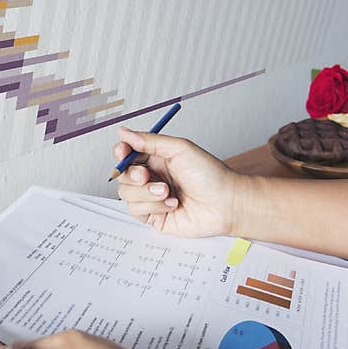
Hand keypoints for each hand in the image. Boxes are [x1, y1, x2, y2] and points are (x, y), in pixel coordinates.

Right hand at [114, 126, 243, 236]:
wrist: (226, 203)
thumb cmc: (210, 175)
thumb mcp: (179, 149)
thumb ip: (149, 141)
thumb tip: (123, 131)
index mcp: (157, 158)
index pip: (128, 154)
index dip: (121, 153)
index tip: (122, 152)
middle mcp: (152, 178)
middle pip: (122, 175)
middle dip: (132, 175)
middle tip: (147, 176)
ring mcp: (151, 198)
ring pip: (126, 194)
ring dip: (146, 193)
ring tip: (168, 192)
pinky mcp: (153, 217)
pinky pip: (136, 211)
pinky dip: (154, 206)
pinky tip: (173, 204)